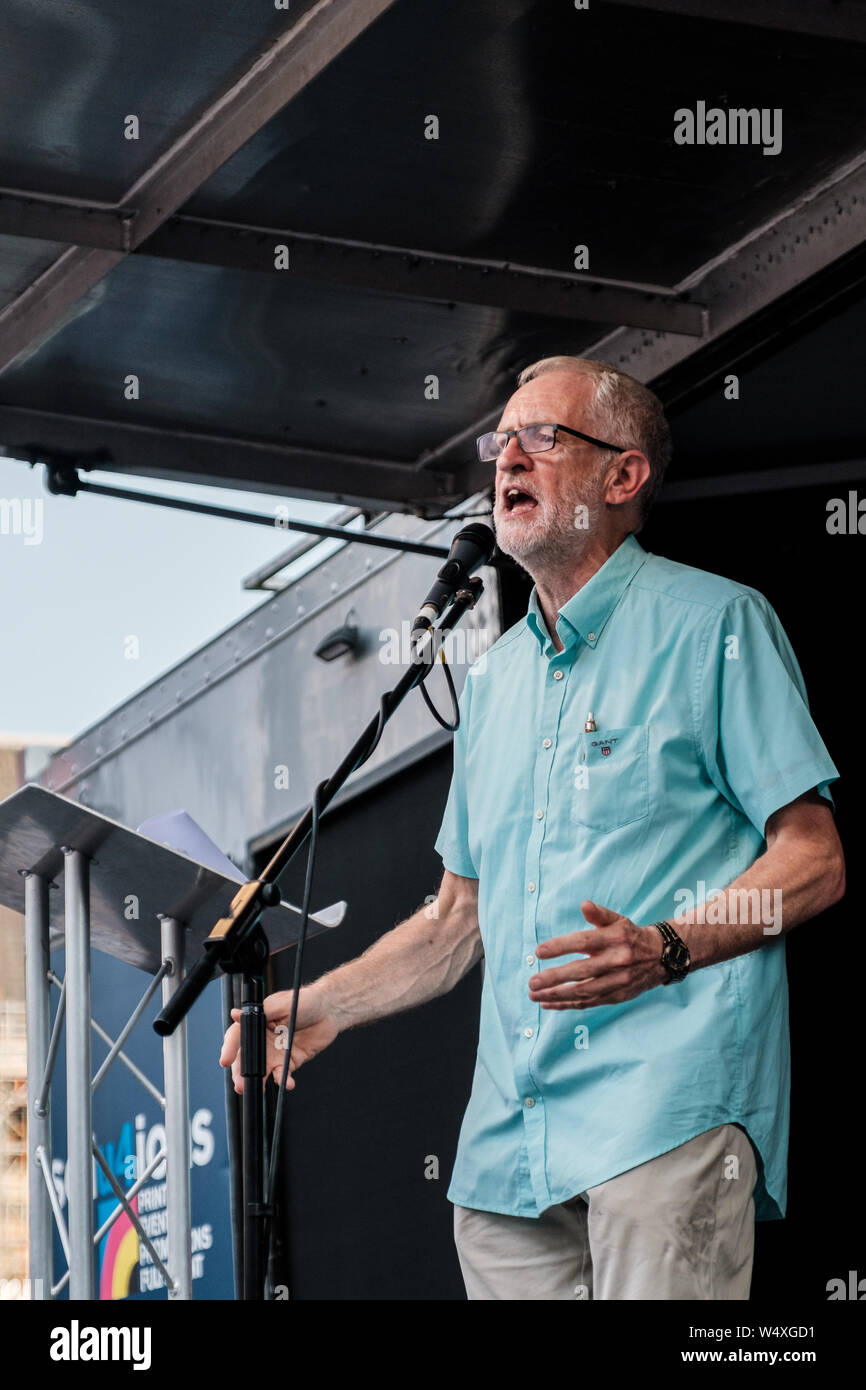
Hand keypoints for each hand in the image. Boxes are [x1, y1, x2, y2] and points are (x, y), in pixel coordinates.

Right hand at [219, 984, 340, 1093]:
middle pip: (246, 1059)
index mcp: (257, 1023)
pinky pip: (283, 1075)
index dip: (229, 1048)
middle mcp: (263, 1040)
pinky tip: (287, 1083)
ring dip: (257, 1081)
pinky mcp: (289, 1062)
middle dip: (240, 1073)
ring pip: (261, 1071)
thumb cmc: (304, 1000)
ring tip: (257, 1088)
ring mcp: (275, 1053)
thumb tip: (235, 1014)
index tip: (225, 1061)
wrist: (329, 1010)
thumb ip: (261, 1013)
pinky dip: (283, 1081)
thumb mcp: (281, 1004)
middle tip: (239, 1083)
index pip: (238, 1036)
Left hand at [529, 900, 666, 1009]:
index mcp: (615, 939)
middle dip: (555, 978)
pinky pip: (589, 1003)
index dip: (560, 947)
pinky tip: (549, 1004)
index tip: (538, 952)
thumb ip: (599, 914)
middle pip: (582, 971)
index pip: (584, 942)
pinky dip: (568, 1005)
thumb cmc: (631, 936)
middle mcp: (617, 961)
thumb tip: (584, 904)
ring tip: (534, 995)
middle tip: (532, 982)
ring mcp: (618, 981)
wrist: (663, 957)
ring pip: (584, 992)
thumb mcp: (618, 920)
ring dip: (557, 996)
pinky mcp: (618, 996)